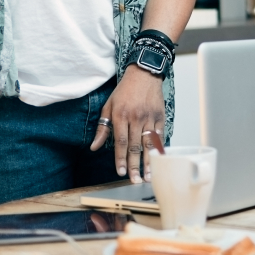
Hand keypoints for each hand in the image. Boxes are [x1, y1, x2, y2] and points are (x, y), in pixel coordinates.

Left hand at [91, 66, 164, 182]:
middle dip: (134, 166)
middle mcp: (136, 117)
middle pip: (135, 146)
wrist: (144, 73)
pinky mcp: (160, 116)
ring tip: (149, 176)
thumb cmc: (124, 90)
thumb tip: (94, 147)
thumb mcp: (108, 106)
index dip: (120, 159)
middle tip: (135, 180)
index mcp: (121, 115)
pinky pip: (159, 135)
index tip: (120, 172)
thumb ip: (102, 128)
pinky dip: (158, 148)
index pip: (120, 142)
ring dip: (149, 162)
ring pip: (149, 144)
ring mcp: (149, 117)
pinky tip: (158, 160)